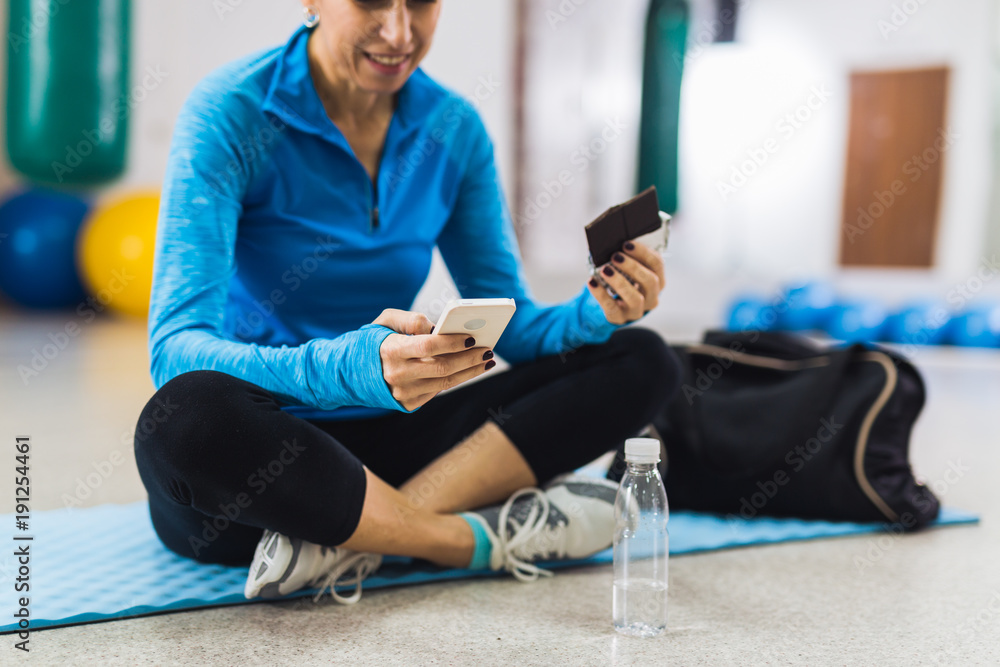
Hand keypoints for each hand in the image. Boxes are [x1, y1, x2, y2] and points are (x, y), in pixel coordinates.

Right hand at [373, 308, 496, 410]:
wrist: (351, 373)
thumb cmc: (373, 342)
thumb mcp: (384, 321)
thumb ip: (411, 319)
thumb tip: (437, 327)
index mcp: (391, 350)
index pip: (428, 346)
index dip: (452, 342)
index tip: (471, 337)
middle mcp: (397, 374)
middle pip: (442, 367)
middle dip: (469, 358)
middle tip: (487, 350)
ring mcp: (403, 392)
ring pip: (445, 382)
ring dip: (469, 372)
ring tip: (486, 361)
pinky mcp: (408, 404)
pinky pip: (437, 390)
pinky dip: (455, 380)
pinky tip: (469, 370)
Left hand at [585, 240, 664, 324]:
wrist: (612, 304)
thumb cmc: (622, 280)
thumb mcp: (629, 269)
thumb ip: (627, 257)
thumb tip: (612, 242)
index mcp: (658, 280)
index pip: (657, 264)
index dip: (643, 252)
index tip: (626, 244)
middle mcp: (652, 297)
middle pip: (650, 281)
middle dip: (632, 267)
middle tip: (615, 256)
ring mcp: (637, 310)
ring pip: (635, 299)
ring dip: (619, 282)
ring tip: (605, 270)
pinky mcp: (620, 317)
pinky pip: (612, 307)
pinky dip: (601, 293)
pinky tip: (592, 282)